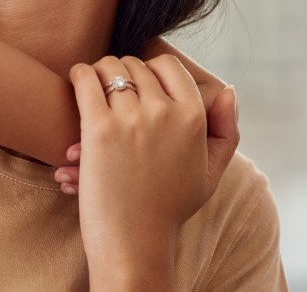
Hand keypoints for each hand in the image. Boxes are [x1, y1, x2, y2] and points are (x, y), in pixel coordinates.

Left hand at [53, 79, 239, 202]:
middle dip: (121, 72)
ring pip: (110, 68)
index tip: (138, 82)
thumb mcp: (210, 172)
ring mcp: (132, 119)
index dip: (151, 69)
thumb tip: (229, 89)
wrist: (135, 240)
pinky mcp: (99, 128)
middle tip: (110, 86)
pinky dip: (79, 75)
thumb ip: (226, 130)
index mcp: (194, 118)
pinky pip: (85, 80)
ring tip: (92, 84)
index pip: (169, 66)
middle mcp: (165, 112)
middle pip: (136, 65)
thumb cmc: (169, 207)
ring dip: (98, 72)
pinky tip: (77, 82)